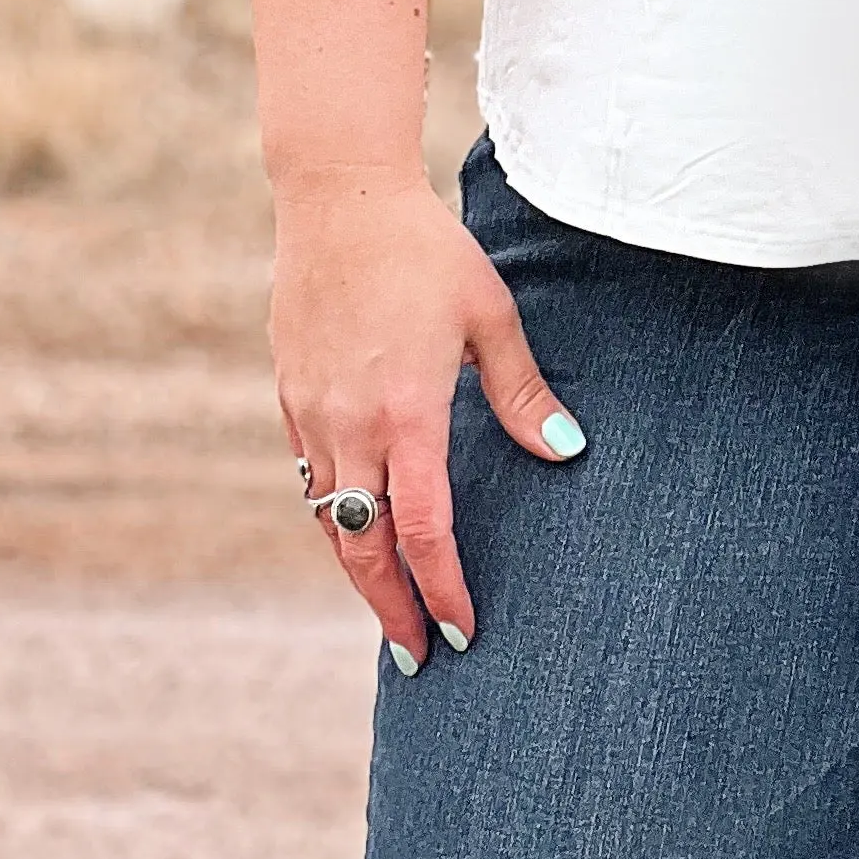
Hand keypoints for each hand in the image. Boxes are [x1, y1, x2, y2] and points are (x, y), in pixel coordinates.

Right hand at [271, 163, 585, 672]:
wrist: (339, 199)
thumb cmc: (426, 250)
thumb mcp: (488, 314)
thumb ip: (522, 391)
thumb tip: (566, 452)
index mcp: (406, 412)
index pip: (423, 530)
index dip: (441, 588)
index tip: (460, 631)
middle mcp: (350, 426)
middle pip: (365, 547)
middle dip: (390, 610)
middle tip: (416, 659)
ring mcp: (312, 414)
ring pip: (331, 519)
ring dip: (359, 571)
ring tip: (390, 608)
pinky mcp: (291, 395)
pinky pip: (309, 476)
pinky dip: (334, 516)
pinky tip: (357, 528)